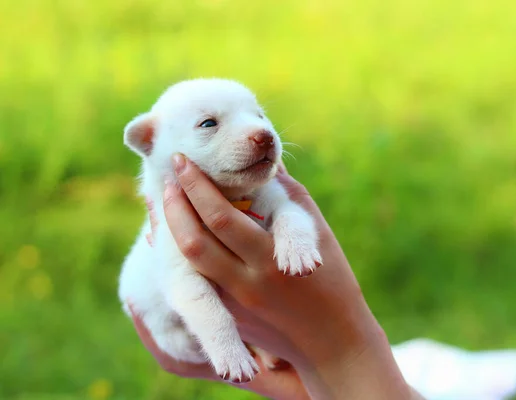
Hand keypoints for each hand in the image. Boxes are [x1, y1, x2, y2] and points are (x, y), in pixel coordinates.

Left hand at [161, 153, 413, 398]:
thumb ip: (290, 194)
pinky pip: (199, 279)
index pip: (221, 218)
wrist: (333, 344)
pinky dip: (186, 251)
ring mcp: (234, 305)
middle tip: (170, 174)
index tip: (183, 161)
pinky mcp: (230, 318)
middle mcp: (246, 284)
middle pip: (195, 240)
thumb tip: (267, 161)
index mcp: (271, 259)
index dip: (197, 187)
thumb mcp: (319, 233)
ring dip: (173, 227)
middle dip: (176, 203)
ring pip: (190, 262)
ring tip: (170, 199)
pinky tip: (181, 229)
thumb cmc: (334, 282)